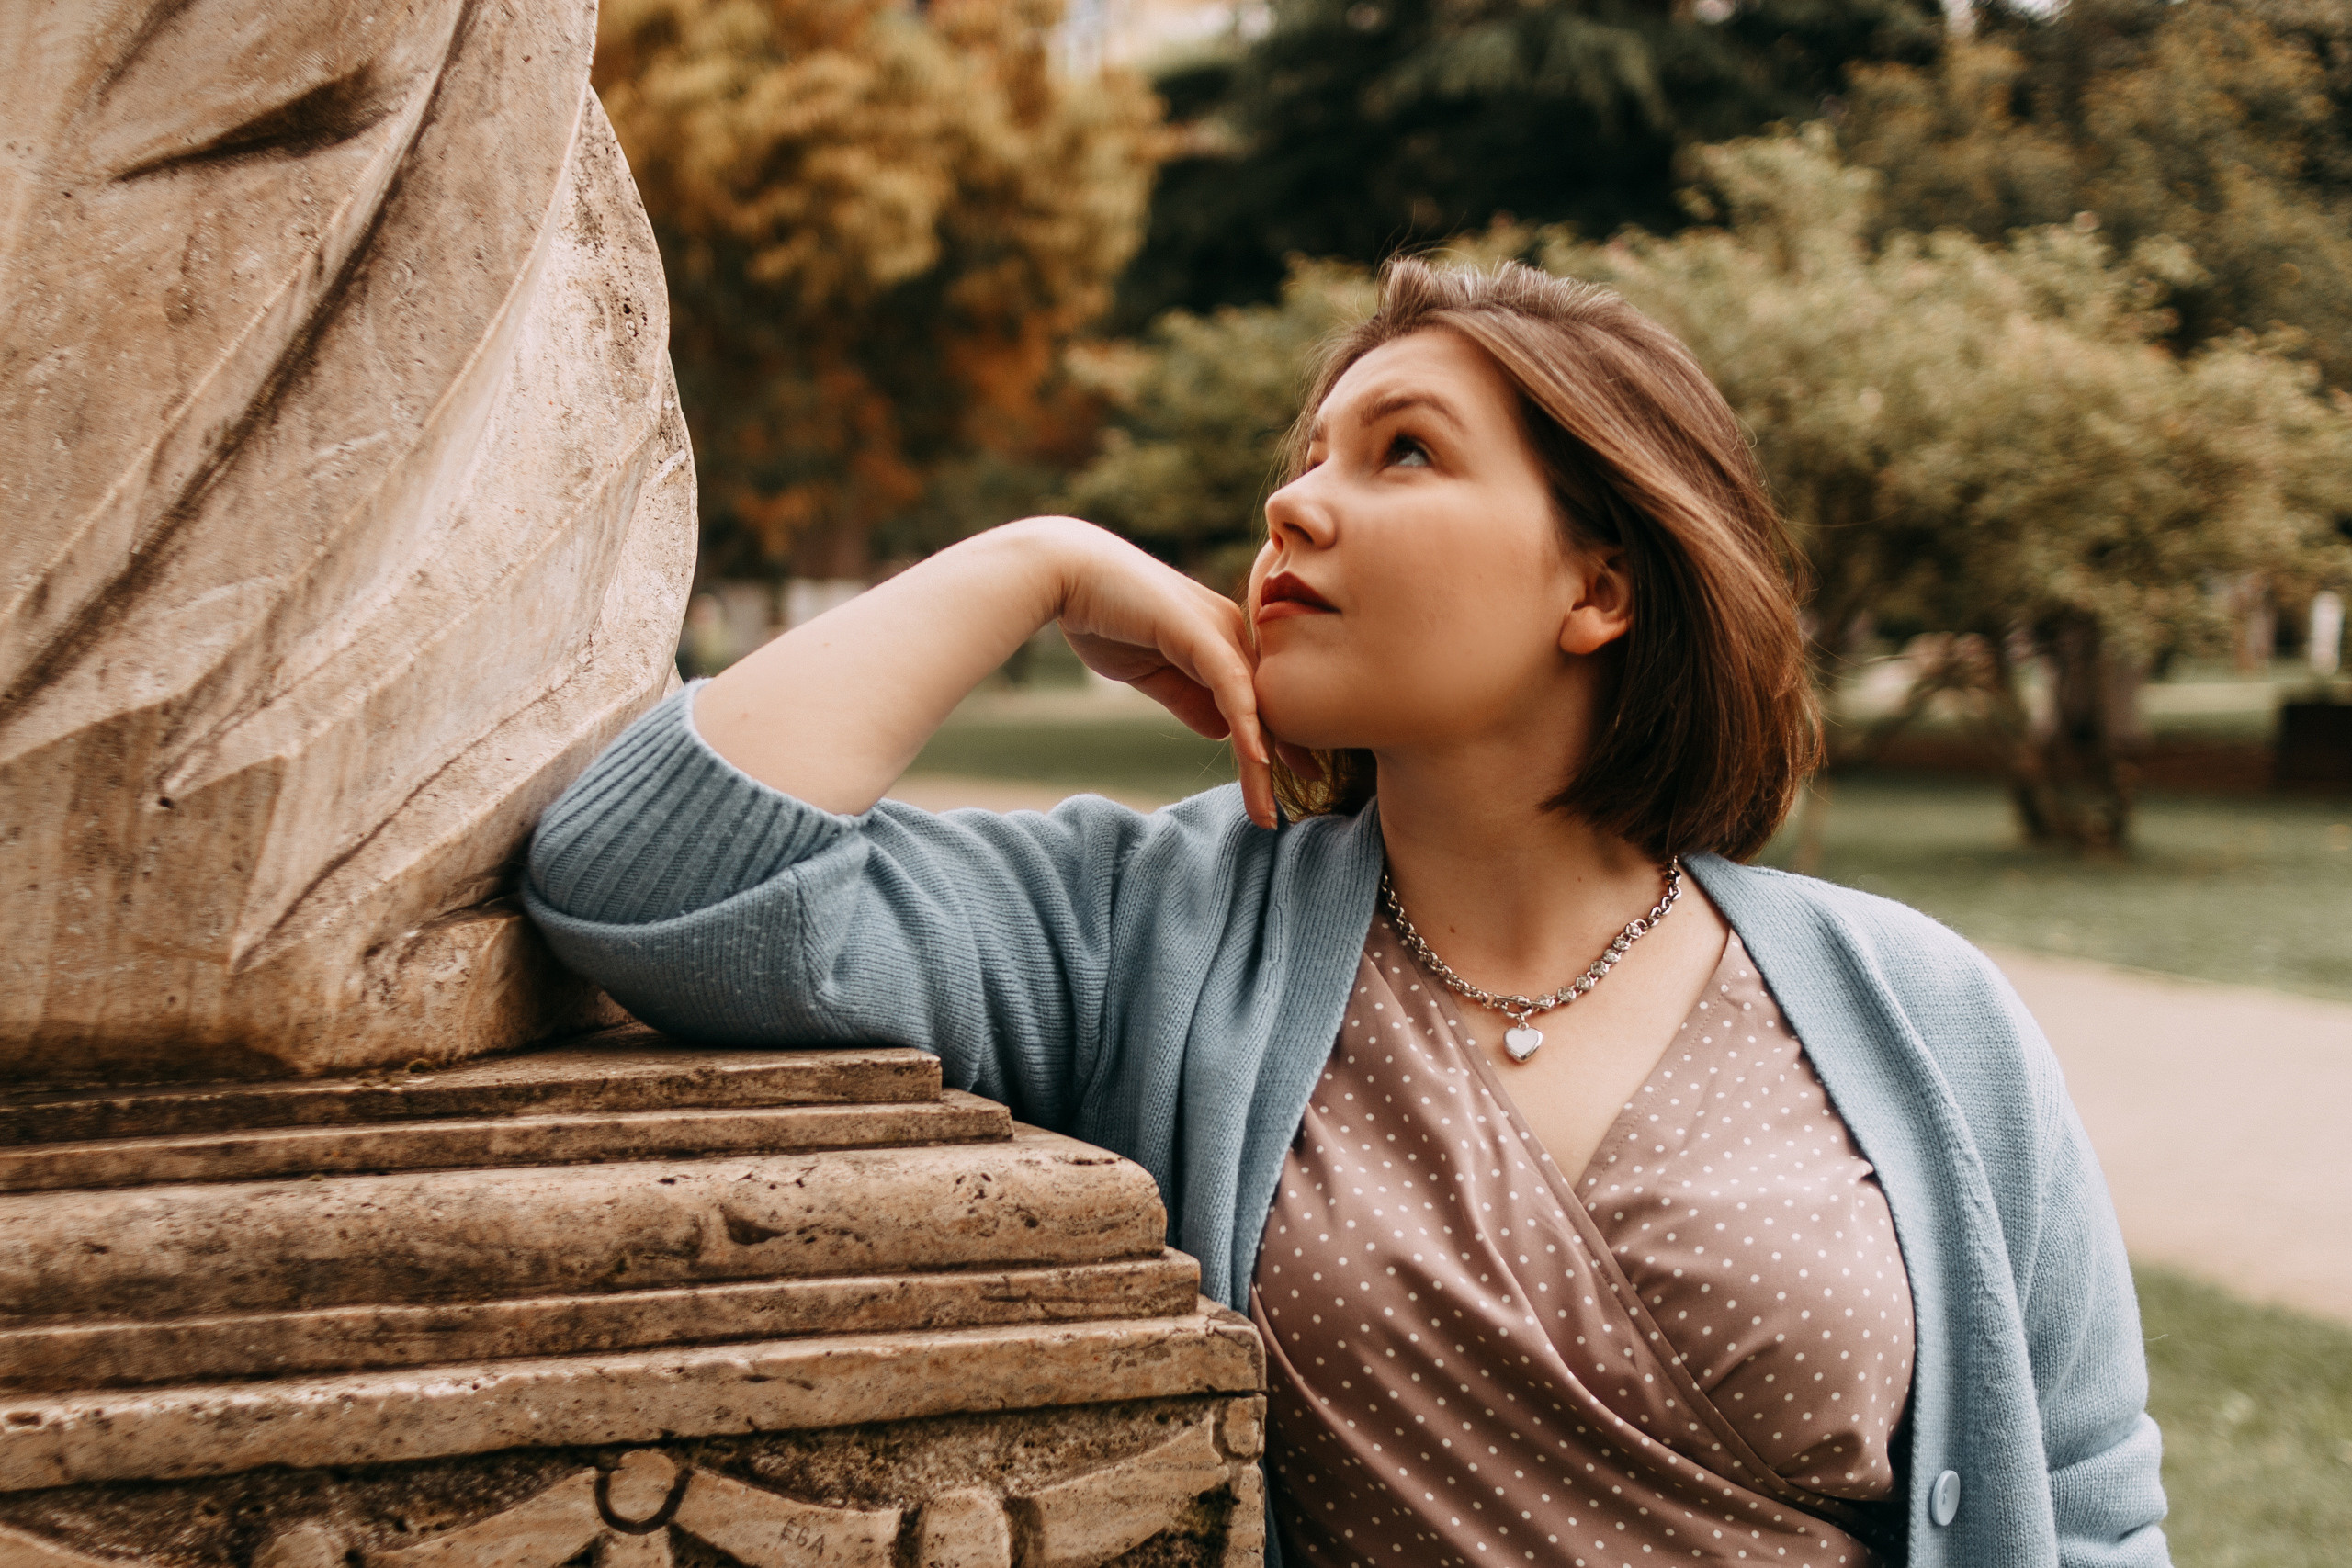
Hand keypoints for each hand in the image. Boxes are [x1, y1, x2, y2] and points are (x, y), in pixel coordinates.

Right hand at [1037, 519, 1277, 827]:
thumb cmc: (1104, 617)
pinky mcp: (1201, 632)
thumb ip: (1188, 698)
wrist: (1067, 572)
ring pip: (1252, 704)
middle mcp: (1231, 631)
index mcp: (1221, 638)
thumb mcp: (1152, 672)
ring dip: (1260, 762)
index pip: (1255, 699)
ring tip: (1265, 808)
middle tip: (1278, 814)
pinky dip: (1246, 725)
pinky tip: (1257, 762)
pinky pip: (1232, 687)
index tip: (1282, 783)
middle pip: (1263, 706)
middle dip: (1276, 762)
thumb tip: (1223, 733)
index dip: (1270, 743)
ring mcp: (1220, 629)